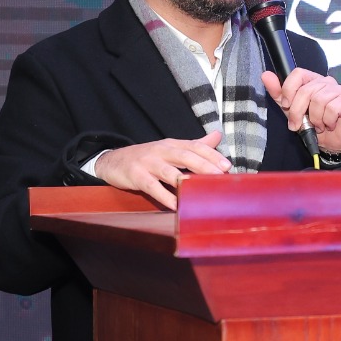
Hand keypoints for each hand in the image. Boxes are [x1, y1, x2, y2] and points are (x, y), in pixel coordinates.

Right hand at [93, 130, 228, 209]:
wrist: (113, 161)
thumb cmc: (148, 157)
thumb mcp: (171, 148)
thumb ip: (196, 144)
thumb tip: (218, 135)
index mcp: (173, 144)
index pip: (196, 146)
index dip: (212, 155)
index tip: (227, 166)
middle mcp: (162, 150)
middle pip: (186, 156)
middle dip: (204, 166)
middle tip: (219, 176)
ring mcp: (148, 163)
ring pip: (169, 171)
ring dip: (184, 181)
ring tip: (199, 191)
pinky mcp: (136, 176)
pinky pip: (152, 187)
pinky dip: (163, 196)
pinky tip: (174, 205)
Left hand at [262, 68, 340, 153]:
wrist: (333, 141)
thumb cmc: (314, 123)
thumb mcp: (291, 110)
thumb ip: (279, 93)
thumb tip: (266, 75)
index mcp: (312, 80)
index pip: (298, 73)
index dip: (289, 89)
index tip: (286, 105)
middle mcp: (326, 82)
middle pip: (306, 90)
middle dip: (298, 112)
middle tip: (297, 125)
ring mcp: (339, 90)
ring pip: (319, 100)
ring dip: (315, 119)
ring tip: (317, 125)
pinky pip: (332, 108)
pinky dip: (327, 121)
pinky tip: (329, 124)